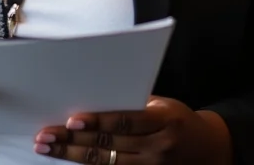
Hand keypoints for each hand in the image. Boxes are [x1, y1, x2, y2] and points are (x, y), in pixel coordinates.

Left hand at [33, 96, 232, 162]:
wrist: (208, 149)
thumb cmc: (177, 119)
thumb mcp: (162, 105)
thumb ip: (133, 105)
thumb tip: (93, 95)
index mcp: (163, 120)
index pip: (125, 121)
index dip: (98, 121)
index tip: (72, 119)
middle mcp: (158, 147)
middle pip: (109, 145)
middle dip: (72, 141)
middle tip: (44, 136)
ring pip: (106, 163)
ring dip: (72, 156)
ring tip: (48, 148)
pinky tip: (69, 161)